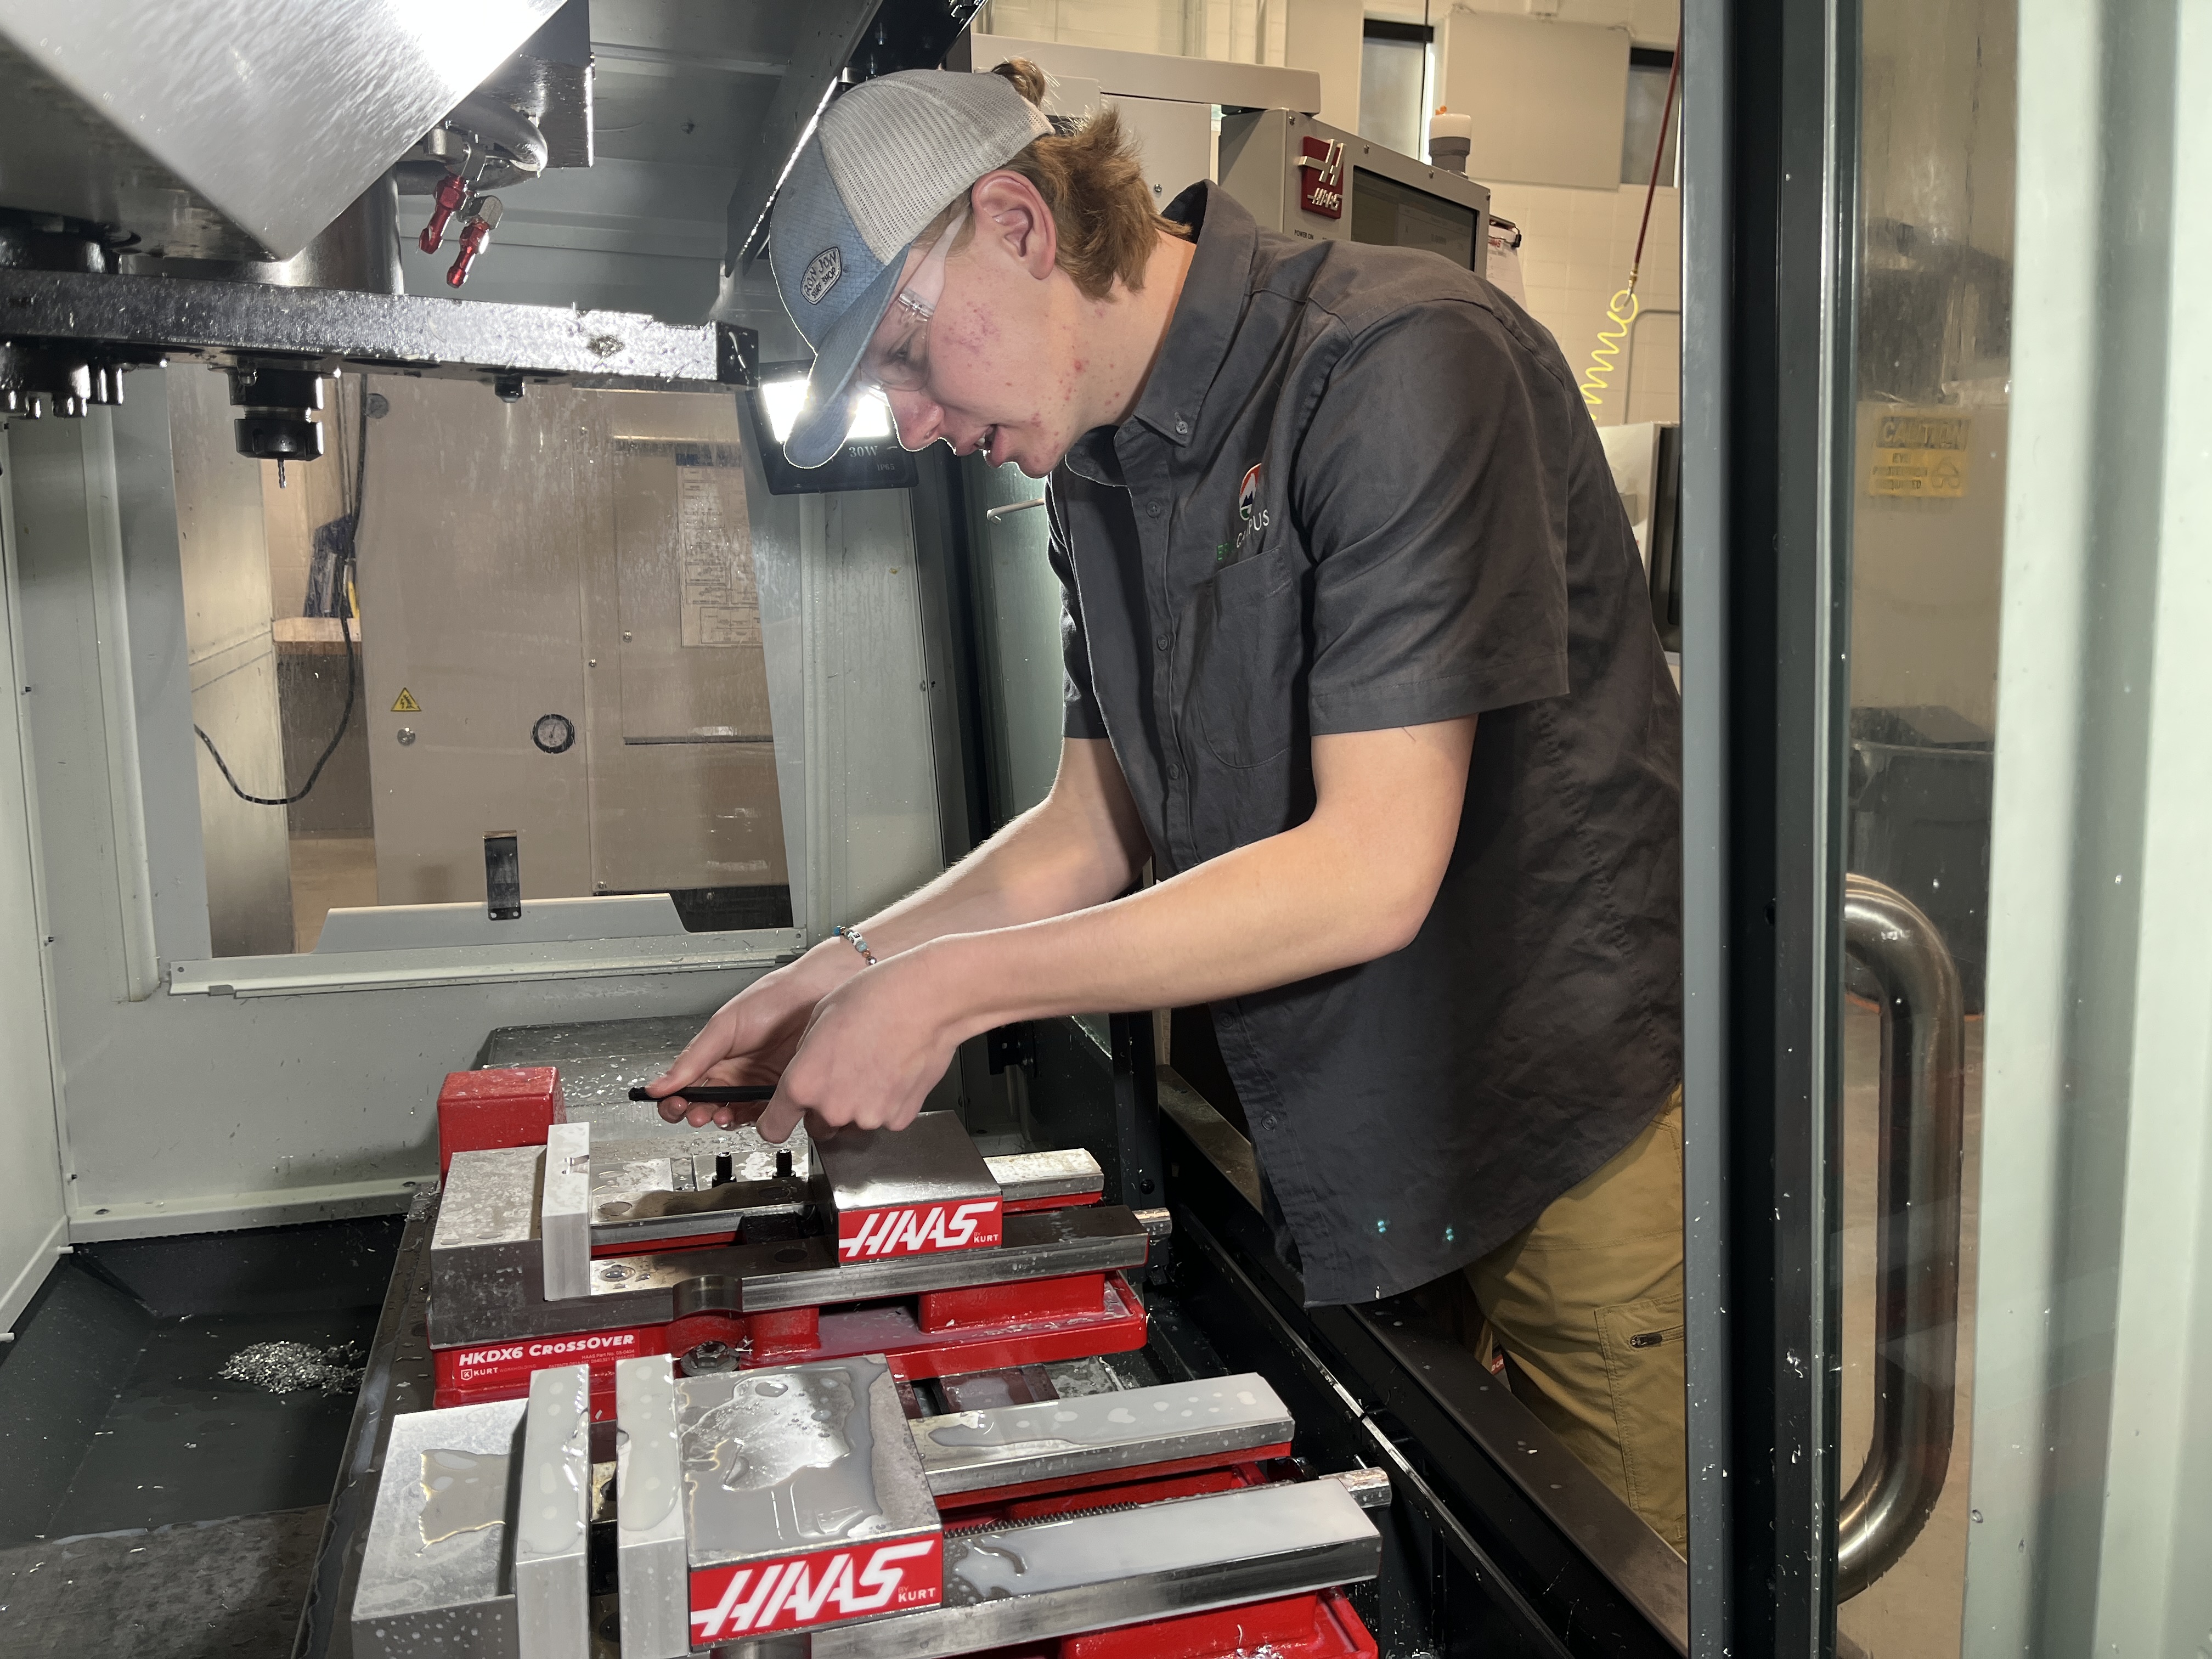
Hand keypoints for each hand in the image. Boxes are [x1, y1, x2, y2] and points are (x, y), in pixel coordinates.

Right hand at [641, 943, 862, 1127]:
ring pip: (733, 1113)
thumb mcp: (725, 1026)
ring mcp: (759, 1084)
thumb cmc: (774, 998)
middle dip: (697, 1113)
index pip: (687, 1086)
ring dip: (722, 1118)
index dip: (676, 1100)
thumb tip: (660, 1085)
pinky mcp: (784, 1091)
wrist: (817, 993)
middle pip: (708, 1104)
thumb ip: (694, 1058)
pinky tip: (745, 1114)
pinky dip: (752, 1119)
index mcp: (717, 1056)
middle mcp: (736, 1073)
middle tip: (695, 1114)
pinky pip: (763, 1114)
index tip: (672, 1106)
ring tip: (718, 1114)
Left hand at [750, 947, 962, 1143]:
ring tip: (873, 1066)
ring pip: (853, 1122)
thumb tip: (806, 1069)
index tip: (779, 1120)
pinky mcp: (899, 1118)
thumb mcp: (818, 1017)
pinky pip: (884, 1117)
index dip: (776, 1122)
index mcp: (804, 1083)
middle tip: (843, 1075)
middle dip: (825, 1107)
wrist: (926, 1000)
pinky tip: (892, 1072)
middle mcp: (833, 1107)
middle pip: (818, 1125)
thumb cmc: (877, 998)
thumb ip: (804, 1055)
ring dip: (858, 1104)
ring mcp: (868, 1116)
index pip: (773, 1127)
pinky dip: (886, 1102)